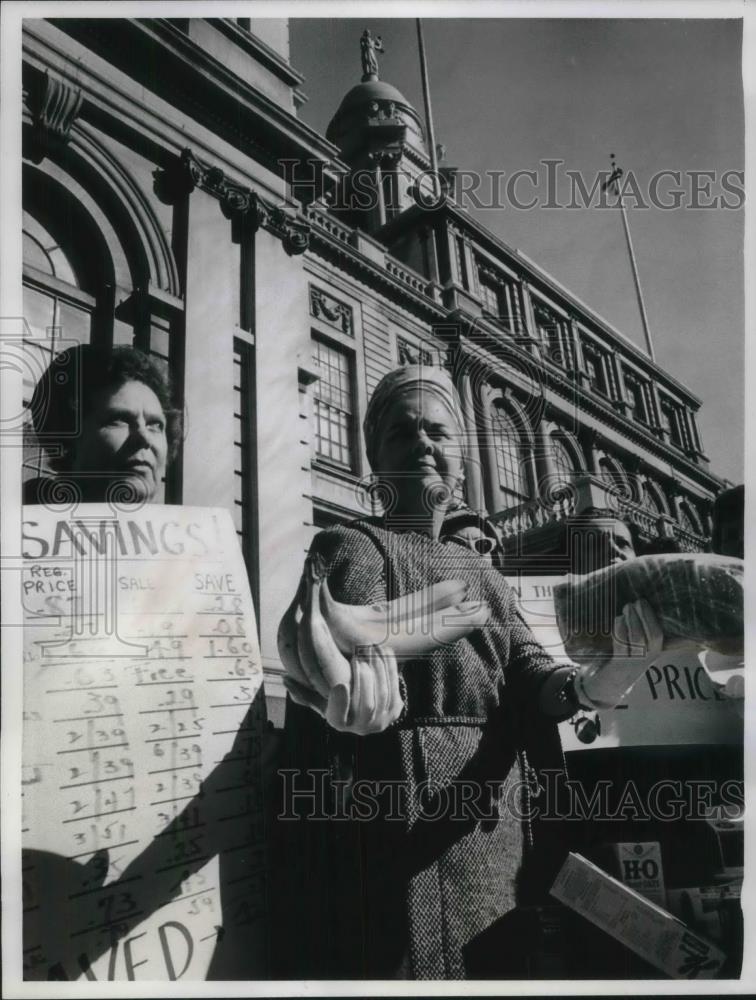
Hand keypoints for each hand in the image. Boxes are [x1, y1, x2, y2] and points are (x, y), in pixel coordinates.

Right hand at [285, 645, 403, 735]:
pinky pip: (395, 686)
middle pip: (368, 706)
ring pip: (384, 694)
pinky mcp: (396, 708)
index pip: (338, 718)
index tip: (339, 685)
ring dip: (378, 670)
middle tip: (357, 658)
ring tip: (370, 650)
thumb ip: (305, 691)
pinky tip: (382, 650)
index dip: (339, 704)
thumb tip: (286, 679)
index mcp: (340, 723)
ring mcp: (382, 720)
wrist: (369, 710)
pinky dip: (390, 667)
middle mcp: (362, 727)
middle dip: (364, 681)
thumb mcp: (321, 698)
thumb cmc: (339, 700)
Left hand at [613, 598, 663, 661]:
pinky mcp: (618, 667)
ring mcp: (633, 664)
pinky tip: (619, 619)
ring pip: (638, 639)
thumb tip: (642, 607)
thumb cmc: (620, 661)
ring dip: (633, 620)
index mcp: (653, 654)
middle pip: (653, 636)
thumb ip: (640, 631)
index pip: (661, 636)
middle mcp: (646, 660)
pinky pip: (622, 646)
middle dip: (645, 615)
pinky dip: (621, 630)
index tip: (646, 601)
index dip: (654, 618)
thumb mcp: (633, 647)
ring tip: (627, 607)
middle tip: (636, 602)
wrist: (605, 688)